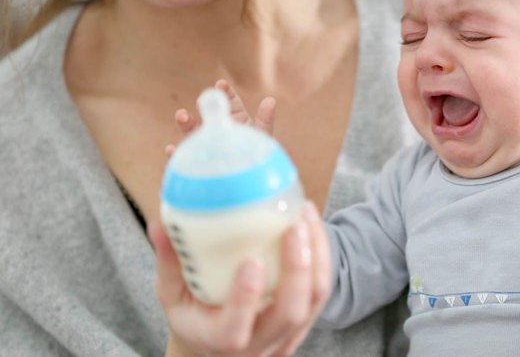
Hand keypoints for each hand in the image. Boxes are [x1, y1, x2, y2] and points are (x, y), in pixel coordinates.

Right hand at [151, 203, 331, 356]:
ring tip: (305, 215)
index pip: (235, 331)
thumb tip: (159, 224)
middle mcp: (259, 345)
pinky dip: (322, 255)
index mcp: (219, 341)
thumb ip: (169, 263)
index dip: (245, 298)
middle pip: (289, 313)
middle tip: (293, 226)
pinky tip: (311, 224)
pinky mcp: (305, 321)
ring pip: (314, 299)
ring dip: (316, 255)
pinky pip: (321, 290)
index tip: (251, 261)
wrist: (218, 345)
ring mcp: (287, 336)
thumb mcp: (173, 296)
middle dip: (297, 268)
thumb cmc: (194, 316)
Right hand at [165, 79, 275, 156]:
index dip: (225, 92)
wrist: (252, 184)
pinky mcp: (199, 164)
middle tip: (202, 101)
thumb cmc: (260, 158)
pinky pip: (186, 158)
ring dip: (186, 123)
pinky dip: (177, 154)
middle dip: (203, 106)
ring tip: (181, 115)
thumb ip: (265, 120)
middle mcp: (219, 131)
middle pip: (208, 115)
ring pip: (193, 132)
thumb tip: (271, 100)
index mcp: (236, 120)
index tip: (221, 84)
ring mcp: (208, 146)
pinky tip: (171, 150)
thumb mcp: (263, 138)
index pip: (230, 102)